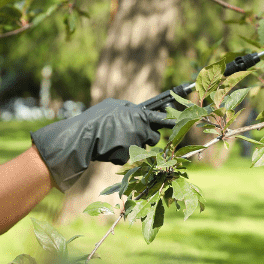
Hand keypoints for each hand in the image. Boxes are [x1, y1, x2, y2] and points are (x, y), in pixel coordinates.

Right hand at [30, 99, 172, 191]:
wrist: (83, 136)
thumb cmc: (97, 118)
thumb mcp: (113, 106)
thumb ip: (129, 109)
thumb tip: (137, 110)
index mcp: (138, 115)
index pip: (161, 119)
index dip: (172, 122)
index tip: (181, 124)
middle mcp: (140, 129)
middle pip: (153, 137)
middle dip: (145, 137)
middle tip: (129, 133)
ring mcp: (134, 144)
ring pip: (142, 148)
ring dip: (133, 145)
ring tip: (116, 139)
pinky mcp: (127, 156)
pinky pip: (128, 157)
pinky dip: (121, 154)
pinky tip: (109, 148)